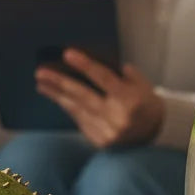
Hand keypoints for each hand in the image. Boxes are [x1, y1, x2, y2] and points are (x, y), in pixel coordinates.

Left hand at [35, 48, 164, 148]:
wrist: (154, 133)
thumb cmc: (144, 101)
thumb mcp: (141, 83)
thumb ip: (120, 73)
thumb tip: (92, 62)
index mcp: (130, 99)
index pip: (103, 78)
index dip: (84, 65)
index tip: (67, 53)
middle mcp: (117, 117)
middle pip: (83, 96)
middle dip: (59, 83)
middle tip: (41, 72)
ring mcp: (107, 131)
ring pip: (76, 109)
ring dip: (56, 95)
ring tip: (41, 83)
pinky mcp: (99, 141)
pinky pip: (78, 119)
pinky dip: (67, 106)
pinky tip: (55, 96)